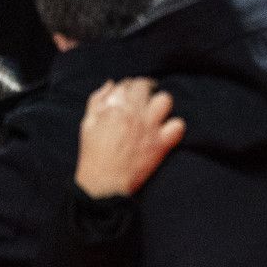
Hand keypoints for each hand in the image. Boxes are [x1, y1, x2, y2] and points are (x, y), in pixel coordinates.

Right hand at [75, 77, 185, 198]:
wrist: (103, 183)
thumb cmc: (93, 153)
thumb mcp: (87, 123)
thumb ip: (97, 100)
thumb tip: (111, 84)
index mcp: (115, 107)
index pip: (128, 83)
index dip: (129, 87)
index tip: (129, 94)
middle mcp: (134, 114)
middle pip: (146, 87)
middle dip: (144, 90)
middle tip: (143, 101)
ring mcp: (149, 127)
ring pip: (165, 100)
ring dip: (160, 104)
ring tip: (156, 113)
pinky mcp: (161, 144)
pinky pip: (178, 126)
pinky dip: (175, 127)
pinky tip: (166, 131)